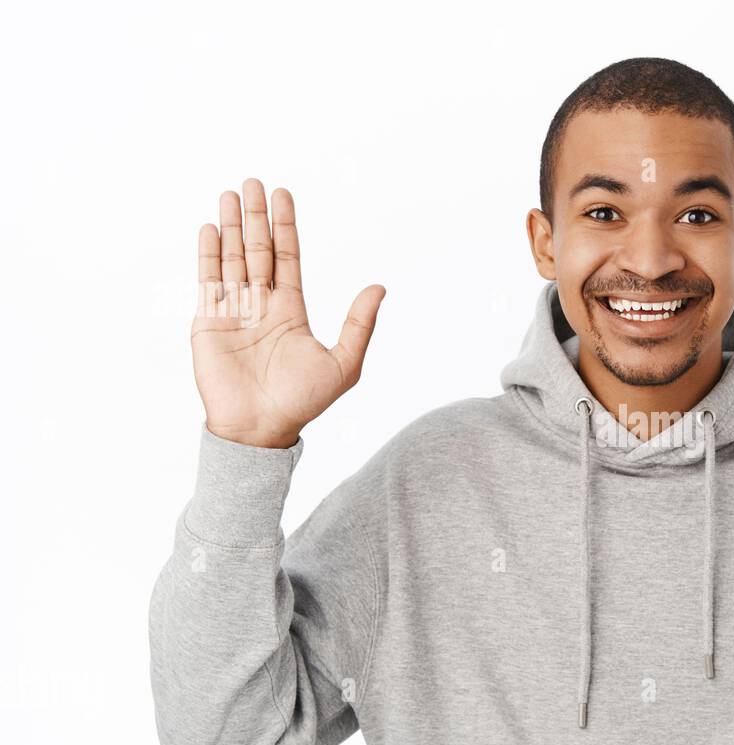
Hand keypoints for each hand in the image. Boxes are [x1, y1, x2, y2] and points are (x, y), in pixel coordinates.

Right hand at [191, 178, 384, 447]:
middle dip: (256, 216)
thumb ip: (360, 325)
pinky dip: (209, 252)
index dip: (285, 227)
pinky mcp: (208, 321)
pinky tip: (211, 227)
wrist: (259, 428)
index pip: (287, 257)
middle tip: (253, 181)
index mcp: (291, 310)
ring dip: (231, 225)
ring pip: (232, 257)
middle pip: (258, 249)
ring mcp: (233, 310)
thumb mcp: (343, 364)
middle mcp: (261, 305)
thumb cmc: (301, 402)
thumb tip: (380, 288)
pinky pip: (208, 279)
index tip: (284, 195)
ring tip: (231, 193)